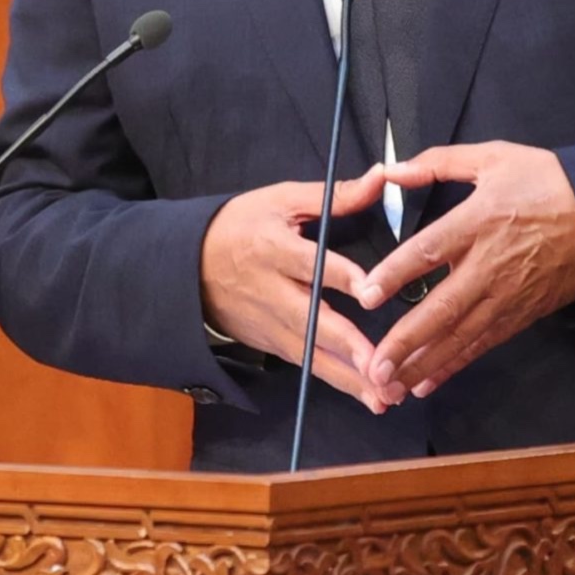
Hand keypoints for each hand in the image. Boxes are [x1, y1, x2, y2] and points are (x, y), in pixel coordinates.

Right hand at [200, 165, 398, 412]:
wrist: (188, 266)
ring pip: (312, 354)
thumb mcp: (280, 200)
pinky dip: (338, 382)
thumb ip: (335, 195)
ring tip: (385, 396)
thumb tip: (381, 177)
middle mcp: (271, 291)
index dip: (343, 276)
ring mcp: (269, 323)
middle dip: (347, 345)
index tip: (372, 290)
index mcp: (273, 247)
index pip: (312, 263)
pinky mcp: (271, 344)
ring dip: (349, 377)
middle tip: (381, 365)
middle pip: (312, 320)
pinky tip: (371, 397)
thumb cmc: (241, 224)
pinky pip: (308, 365)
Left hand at [356, 142, 574, 399]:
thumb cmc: (548, 181)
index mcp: (480, 220)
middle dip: (407, 340)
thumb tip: (391, 170)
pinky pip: (484, 344)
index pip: (429, 251)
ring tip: (390, 386)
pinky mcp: (522, 313)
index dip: (395, 273)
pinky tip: (428, 382)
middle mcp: (490, 264)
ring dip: (425, 363)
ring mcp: (508, 294)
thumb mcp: (495, 156)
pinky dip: (455, 365)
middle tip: (374, 365)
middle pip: (443, 307)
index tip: (365, 295)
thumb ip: (440, 162)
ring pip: (461, 335)